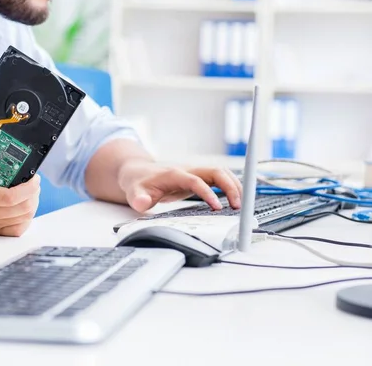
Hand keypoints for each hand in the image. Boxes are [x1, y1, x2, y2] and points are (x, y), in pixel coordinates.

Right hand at [0, 117, 39, 242]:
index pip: (11, 196)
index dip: (29, 187)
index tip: (33, 176)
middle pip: (21, 208)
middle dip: (34, 193)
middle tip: (34, 181)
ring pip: (21, 220)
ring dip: (31, 205)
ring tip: (31, 192)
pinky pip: (13, 232)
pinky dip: (23, 221)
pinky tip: (23, 209)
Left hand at [118, 159, 242, 212]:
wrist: (137, 172)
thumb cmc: (138, 181)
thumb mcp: (134, 192)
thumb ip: (138, 198)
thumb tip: (142, 204)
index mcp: (174, 174)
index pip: (196, 180)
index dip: (208, 193)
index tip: (217, 207)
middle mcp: (187, 170)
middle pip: (215, 171)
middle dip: (230, 186)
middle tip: (238, 206)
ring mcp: (194, 173)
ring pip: (220, 173)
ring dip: (233, 185)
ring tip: (242, 205)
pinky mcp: (198, 178)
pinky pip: (218, 179)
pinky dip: (230, 186)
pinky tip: (236, 200)